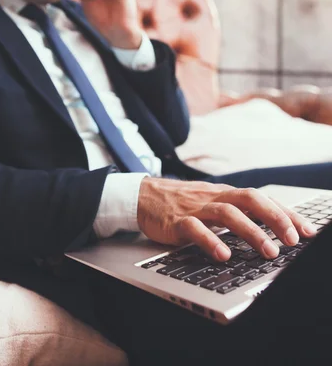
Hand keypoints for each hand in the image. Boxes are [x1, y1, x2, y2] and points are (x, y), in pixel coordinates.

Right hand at [137, 178, 316, 260]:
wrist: (143, 195)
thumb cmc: (181, 202)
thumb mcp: (212, 203)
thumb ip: (236, 213)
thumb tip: (268, 228)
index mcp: (225, 194)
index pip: (262, 199)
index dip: (286, 214)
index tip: (307, 231)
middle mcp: (214, 198)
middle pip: (250, 200)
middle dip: (275, 219)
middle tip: (292, 240)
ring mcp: (196, 208)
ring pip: (227, 214)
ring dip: (252, 232)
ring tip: (269, 251)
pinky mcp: (177, 221)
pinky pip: (195, 229)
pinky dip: (211, 241)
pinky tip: (224, 255)